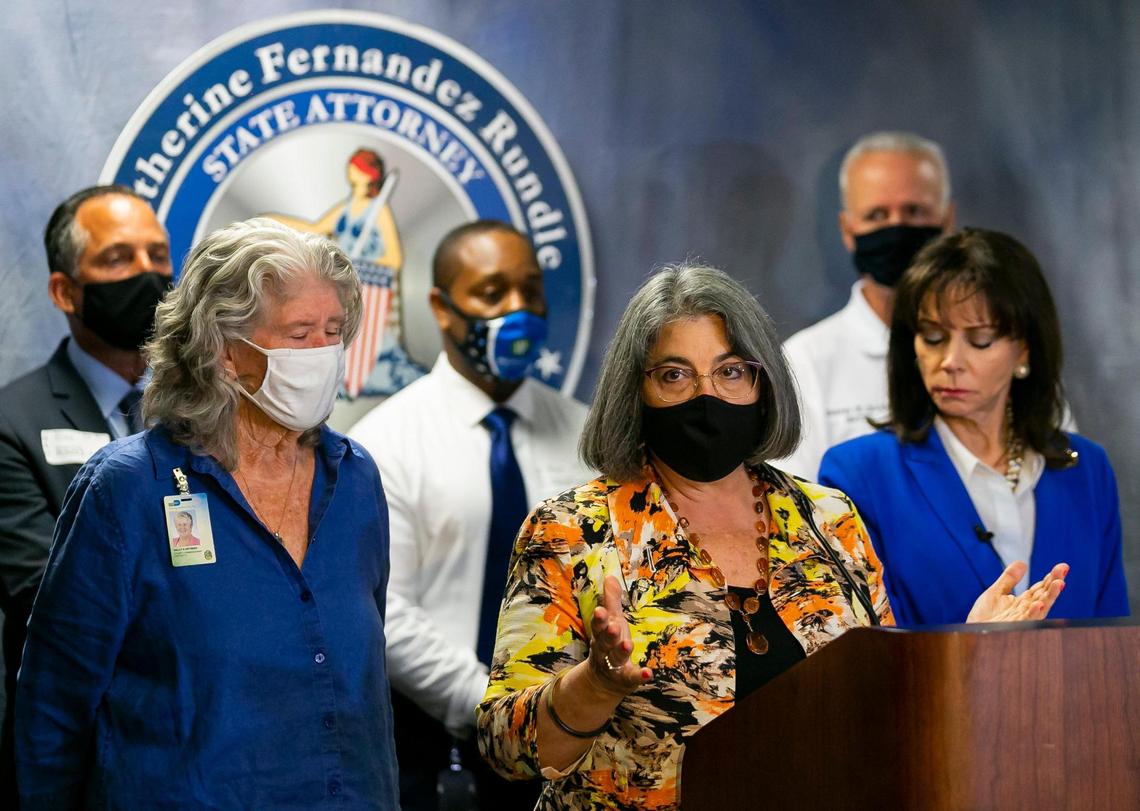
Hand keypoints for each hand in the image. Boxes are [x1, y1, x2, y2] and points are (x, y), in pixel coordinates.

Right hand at [586, 575, 651, 694]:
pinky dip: (640, 676)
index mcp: (601, 634)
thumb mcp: (611, 622)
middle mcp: (604, 650)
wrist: (603, 681)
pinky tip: (648, 673)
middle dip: (609, 634)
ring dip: (621, 651)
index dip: (599, 619)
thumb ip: (611, 601)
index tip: (600, 610)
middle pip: (605, 642)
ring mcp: (614, 666)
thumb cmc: (609, 644)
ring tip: (628, 645)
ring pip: (616, 658)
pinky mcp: (625, 678)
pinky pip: (632, 677)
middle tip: (614, 627)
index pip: (598, 625)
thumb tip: (610, 576)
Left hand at [967, 561, 1067, 622]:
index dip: (1051, 578)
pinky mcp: (1013, 627)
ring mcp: (1021, 619)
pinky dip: (1033, 613)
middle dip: (1055, 583)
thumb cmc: (985, 616)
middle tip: (1064, 569)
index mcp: (1023, 602)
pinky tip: (1038, 604)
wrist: (973, 631)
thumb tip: (1022, 563)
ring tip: (1059, 583)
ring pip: (1040, 607)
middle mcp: (1026, 610)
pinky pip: (1026, 620)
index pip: (1041, 588)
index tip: (1063, 566)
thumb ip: (1010, 578)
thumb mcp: (997, 591)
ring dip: (1050, 596)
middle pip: (1044, 595)